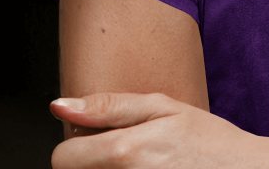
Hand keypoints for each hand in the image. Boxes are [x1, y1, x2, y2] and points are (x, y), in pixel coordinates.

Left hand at [49, 92, 268, 167]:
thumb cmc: (208, 140)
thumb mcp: (163, 107)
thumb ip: (108, 106)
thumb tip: (60, 105)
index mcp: (125, 151)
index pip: (62, 159)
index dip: (75, 146)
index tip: (95, 140)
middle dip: (91, 164)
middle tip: (123, 154)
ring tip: (136, 167)